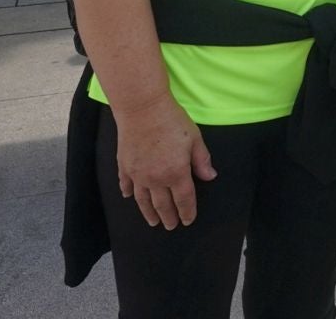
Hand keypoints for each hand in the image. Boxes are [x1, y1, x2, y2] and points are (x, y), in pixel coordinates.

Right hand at [111, 94, 216, 228]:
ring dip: (149, 213)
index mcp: (176, 173)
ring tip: (153, 222)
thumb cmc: (172, 121)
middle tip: (171, 226)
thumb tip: (210, 177)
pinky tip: (129, 197)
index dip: (187, 212)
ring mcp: (138, 174)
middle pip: (163, 205)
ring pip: (143, 200)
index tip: (188, 221)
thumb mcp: (194, 139)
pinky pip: (126, 185)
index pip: (184, 199)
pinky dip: (128, 193)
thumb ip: (202, 160)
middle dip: (168, 217)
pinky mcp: (125, 166)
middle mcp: (156, 179)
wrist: (142, 109)